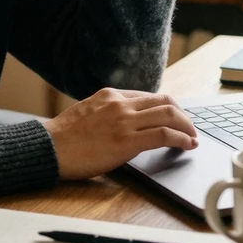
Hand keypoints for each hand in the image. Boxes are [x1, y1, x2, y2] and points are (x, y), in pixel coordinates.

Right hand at [44, 88, 198, 180]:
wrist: (49, 148)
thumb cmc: (63, 137)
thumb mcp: (87, 112)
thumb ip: (108, 113)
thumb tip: (126, 123)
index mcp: (110, 94)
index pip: (149, 96)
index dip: (167, 109)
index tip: (174, 120)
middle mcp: (120, 103)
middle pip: (165, 101)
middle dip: (182, 115)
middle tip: (189, 128)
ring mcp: (124, 121)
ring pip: (169, 115)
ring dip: (187, 127)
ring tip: (192, 138)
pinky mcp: (127, 141)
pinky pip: (164, 135)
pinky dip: (182, 139)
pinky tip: (188, 146)